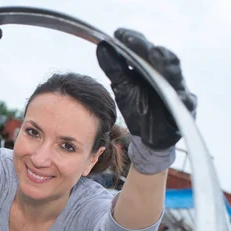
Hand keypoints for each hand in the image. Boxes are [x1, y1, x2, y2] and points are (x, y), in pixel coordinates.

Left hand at [96, 28, 196, 149]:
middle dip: (147, 49)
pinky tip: (173, 92)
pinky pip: (184, 100)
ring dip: (165, 64)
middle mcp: (167, 76)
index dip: (134, 40)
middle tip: (132, 41)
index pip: (145, 50)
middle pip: (161, 57)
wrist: (148, 138)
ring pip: (174, 74)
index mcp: (152, 69)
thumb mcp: (123, 87)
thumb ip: (114, 68)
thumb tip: (102, 47)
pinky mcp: (185, 107)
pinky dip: (179, 96)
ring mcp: (178, 90)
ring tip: (154, 54)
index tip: (118, 34)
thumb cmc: (139, 109)